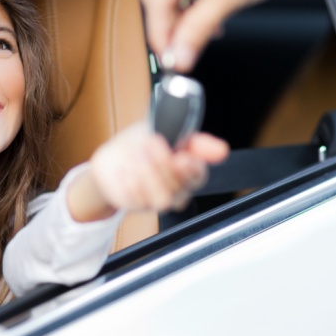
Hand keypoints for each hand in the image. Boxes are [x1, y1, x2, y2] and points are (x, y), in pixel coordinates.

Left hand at [67, 123, 228, 221]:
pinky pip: (135, 200)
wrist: (113, 156)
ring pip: (161, 199)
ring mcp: (154, 200)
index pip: (198, 176)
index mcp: (188, 171)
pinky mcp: (133, 204)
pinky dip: (128, 181)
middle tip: (151, 143)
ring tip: (136, 155)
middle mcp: (175, 190)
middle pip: (178, 188)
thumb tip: (221, 150)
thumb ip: (194, 141)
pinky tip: (123, 168)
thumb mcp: (166, 130)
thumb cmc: (143, 143)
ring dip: (148, 174)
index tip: (181, 156)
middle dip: (163, 164)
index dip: (192, 169)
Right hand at [140, 0, 273, 71]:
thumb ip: (199, 29)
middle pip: (156, 0)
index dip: (160, 34)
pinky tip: (199, 21)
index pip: (156, 0)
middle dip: (167, 29)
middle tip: (179, 53)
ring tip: (195, 37)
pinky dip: (185, 11)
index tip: (169, 59)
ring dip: (177, 22)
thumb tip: (180, 57)